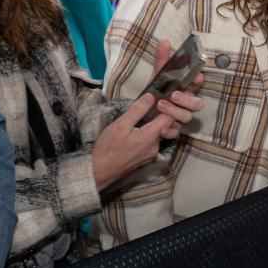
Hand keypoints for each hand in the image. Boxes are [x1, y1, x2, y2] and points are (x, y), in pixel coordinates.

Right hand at [90, 41, 203, 189]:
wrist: (99, 172)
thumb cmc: (108, 147)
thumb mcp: (121, 125)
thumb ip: (137, 110)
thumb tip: (151, 96)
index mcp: (151, 136)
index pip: (169, 118)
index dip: (169, 105)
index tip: (168, 94)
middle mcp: (155, 146)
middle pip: (166, 127)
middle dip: (164, 114)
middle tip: (158, 102)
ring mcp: (150, 154)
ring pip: (160, 134)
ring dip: (157, 124)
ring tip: (149, 112)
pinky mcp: (145, 159)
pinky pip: (153, 142)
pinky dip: (151, 133)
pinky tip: (142, 127)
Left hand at [143, 39, 204, 139]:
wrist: (142, 112)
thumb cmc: (156, 91)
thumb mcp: (158, 76)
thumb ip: (162, 60)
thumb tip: (164, 41)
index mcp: (185, 89)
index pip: (197, 85)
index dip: (198, 81)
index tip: (196, 77)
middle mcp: (186, 104)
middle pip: (197, 104)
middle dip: (187, 99)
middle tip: (173, 95)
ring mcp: (180, 118)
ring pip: (187, 118)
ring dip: (175, 112)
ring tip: (160, 105)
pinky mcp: (172, 130)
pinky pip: (175, 134)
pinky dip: (169, 131)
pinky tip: (160, 129)